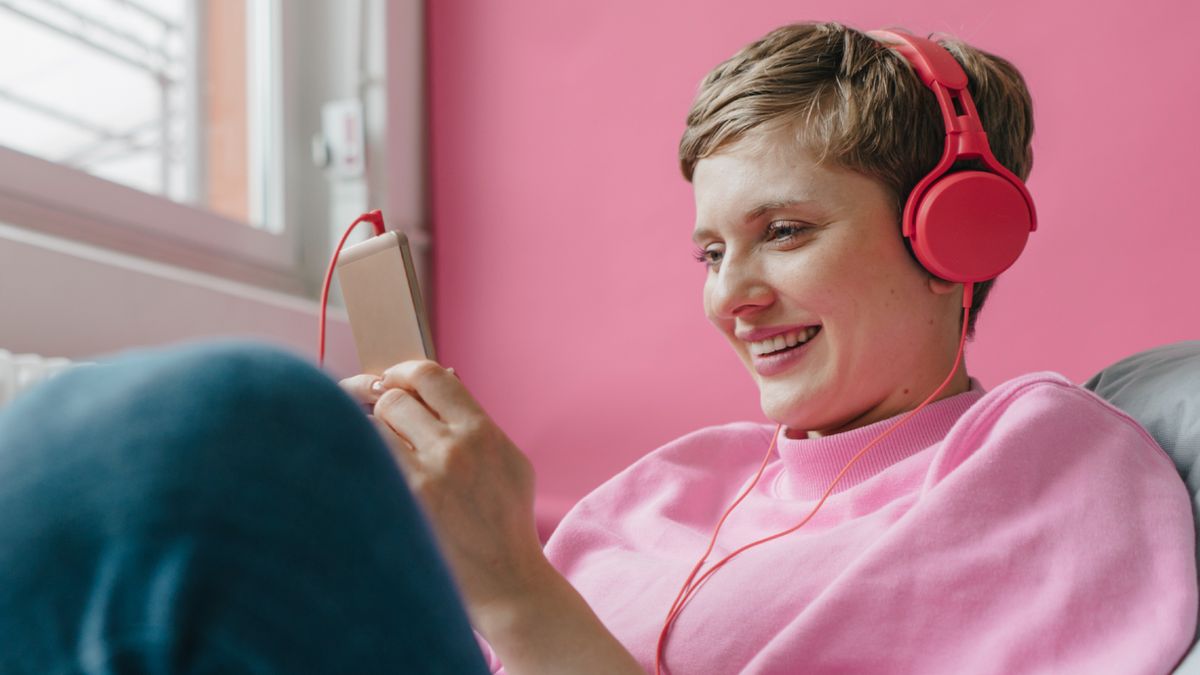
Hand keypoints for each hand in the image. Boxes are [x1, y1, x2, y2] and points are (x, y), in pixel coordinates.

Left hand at [342, 362, 547, 621]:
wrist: (506, 581)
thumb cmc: (506, 520)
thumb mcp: (508, 461)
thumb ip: (474, 424)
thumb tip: (433, 389)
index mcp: (481, 432)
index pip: (429, 375)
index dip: (404, 372)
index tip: (394, 381)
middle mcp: (452, 450)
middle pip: (393, 399)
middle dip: (387, 412)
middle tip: (392, 431)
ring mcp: (424, 480)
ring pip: (372, 429)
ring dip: (373, 440)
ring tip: (385, 458)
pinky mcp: (400, 507)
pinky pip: (366, 466)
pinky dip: (364, 466)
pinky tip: (373, 479)